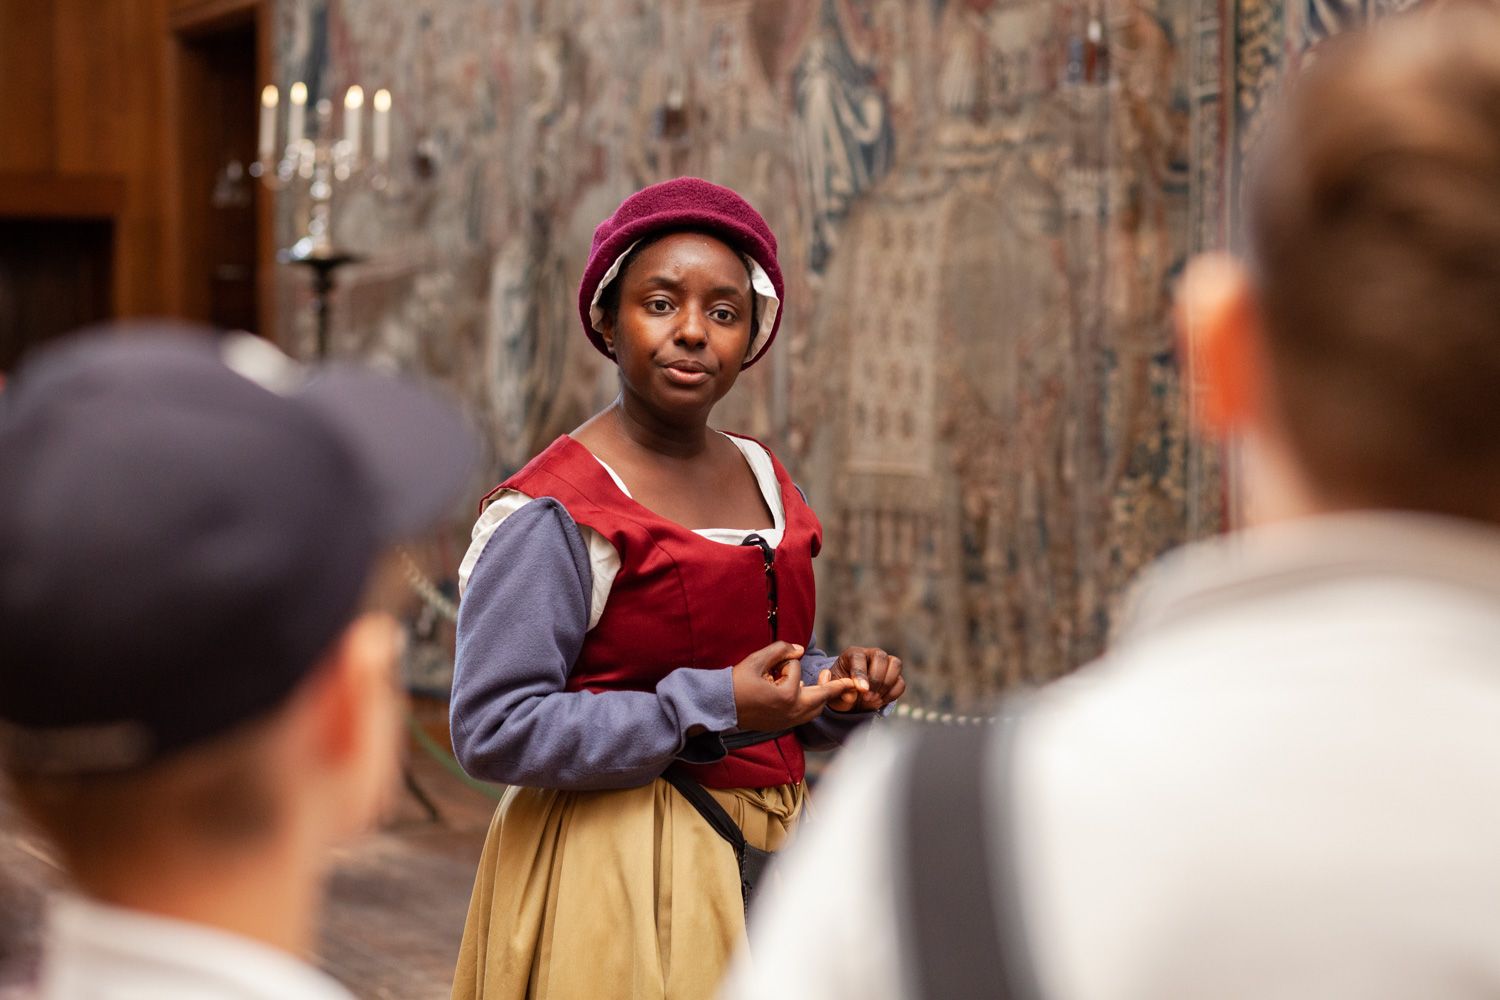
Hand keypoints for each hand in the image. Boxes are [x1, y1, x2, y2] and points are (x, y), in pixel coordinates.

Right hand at [733, 641, 859, 731]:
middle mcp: (791, 711)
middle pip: (821, 697)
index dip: (784, 662)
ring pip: (815, 710)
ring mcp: (787, 721)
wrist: (720, 707)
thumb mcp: (757, 660)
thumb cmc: (736, 682)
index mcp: (786, 695)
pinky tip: (802, 694)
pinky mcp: (782, 725)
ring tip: (822, 682)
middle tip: (848, 681)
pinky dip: (809, 706)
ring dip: (820, 696)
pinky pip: (804, 717)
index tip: (775, 666)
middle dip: (833, 686)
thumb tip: (800, 649)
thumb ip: (780, 650)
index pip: (795, 670)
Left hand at [821, 647, 904, 712]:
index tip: (862, 690)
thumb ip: (839, 691)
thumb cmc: (840, 689)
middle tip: (867, 697)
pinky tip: (880, 700)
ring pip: (895, 664)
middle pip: (881, 657)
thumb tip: (851, 695)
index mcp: (852, 654)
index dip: (861, 673)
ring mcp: (885, 664)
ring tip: (874, 698)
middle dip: (876, 680)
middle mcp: (870, 654)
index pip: (858, 657)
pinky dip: (892, 694)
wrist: (849, 697)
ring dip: (886, 685)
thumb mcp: (833, 691)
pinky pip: (900, 682)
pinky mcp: (894, 676)